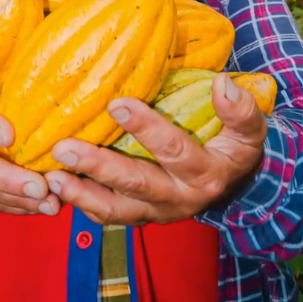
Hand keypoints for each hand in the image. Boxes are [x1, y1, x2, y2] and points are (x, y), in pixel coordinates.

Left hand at [45, 72, 267, 225]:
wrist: (237, 187)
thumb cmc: (236, 149)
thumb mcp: (250, 130)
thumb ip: (241, 109)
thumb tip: (222, 83)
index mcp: (207, 173)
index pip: (175, 150)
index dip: (147, 128)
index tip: (117, 103)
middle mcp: (180, 199)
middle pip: (137, 184)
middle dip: (99, 167)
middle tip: (64, 148)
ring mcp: (158, 213)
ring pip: (117, 209)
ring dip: (82, 194)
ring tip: (52, 177)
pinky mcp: (142, 218)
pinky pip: (109, 217)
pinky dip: (82, 205)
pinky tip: (58, 188)